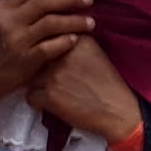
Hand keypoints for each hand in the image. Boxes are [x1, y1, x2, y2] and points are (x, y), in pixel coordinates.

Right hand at [0, 0, 91, 108]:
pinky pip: (50, 47)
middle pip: (43, 2)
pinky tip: (76, 39)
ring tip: (91, 22)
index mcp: (0, 9)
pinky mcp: (24, 61)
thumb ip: (13, 4)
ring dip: (74, 20)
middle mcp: (7, 21)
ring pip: (51, 23)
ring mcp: (16, 41)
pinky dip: (65, 41)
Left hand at [28, 31, 142, 145]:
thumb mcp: (96, 53)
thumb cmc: (109, 85)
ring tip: (59, 93)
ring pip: (31, 77)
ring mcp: (54, 73)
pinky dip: (40, 103)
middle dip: (43, 69)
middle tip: (60, 81)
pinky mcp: (49, 94)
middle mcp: (63, 54)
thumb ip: (75, 43)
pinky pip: (31, 96)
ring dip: (40, 86)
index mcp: (77, 40)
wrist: (119, 111)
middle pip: (37, 58)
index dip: (50, 54)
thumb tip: (53, 42)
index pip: (48, 39)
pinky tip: (55, 104)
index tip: (61, 63)